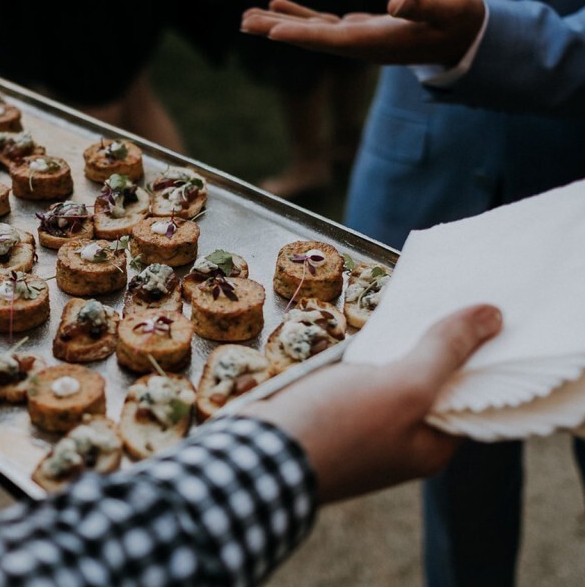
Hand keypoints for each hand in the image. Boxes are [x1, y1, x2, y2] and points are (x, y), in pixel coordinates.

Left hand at [240, 0, 486, 65]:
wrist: (467, 35)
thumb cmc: (461, 20)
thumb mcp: (450, 7)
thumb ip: (425, 5)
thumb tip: (397, 2)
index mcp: (377, 41)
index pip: (332, 39)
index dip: (302, 35)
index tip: (272, 32)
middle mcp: (360, 45)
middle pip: (309, 39)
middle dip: (275, 30)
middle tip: (242, 23)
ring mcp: (357, 38)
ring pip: (309, 31)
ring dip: (278, 24)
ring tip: (246, 17)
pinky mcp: (359, 29)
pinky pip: (320, 24)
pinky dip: (297, 15)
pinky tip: (276, 5)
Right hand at [243, 304, 501, 502]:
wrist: (254, 455)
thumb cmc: (338, 428)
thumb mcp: (404, 386)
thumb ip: (446, 351)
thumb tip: (494, 315)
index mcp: (429, 447)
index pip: (469, 395)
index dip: (480, 354)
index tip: (484, 312)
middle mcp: (399, 442)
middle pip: (428, 383)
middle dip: (433, 343)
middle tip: (445, 294)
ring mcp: (360, 429)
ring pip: (388, 376)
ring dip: (393, 344)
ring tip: (408, 298)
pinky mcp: (325, 413)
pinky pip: (352, 376)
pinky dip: (360, 352)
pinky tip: (361, 323)